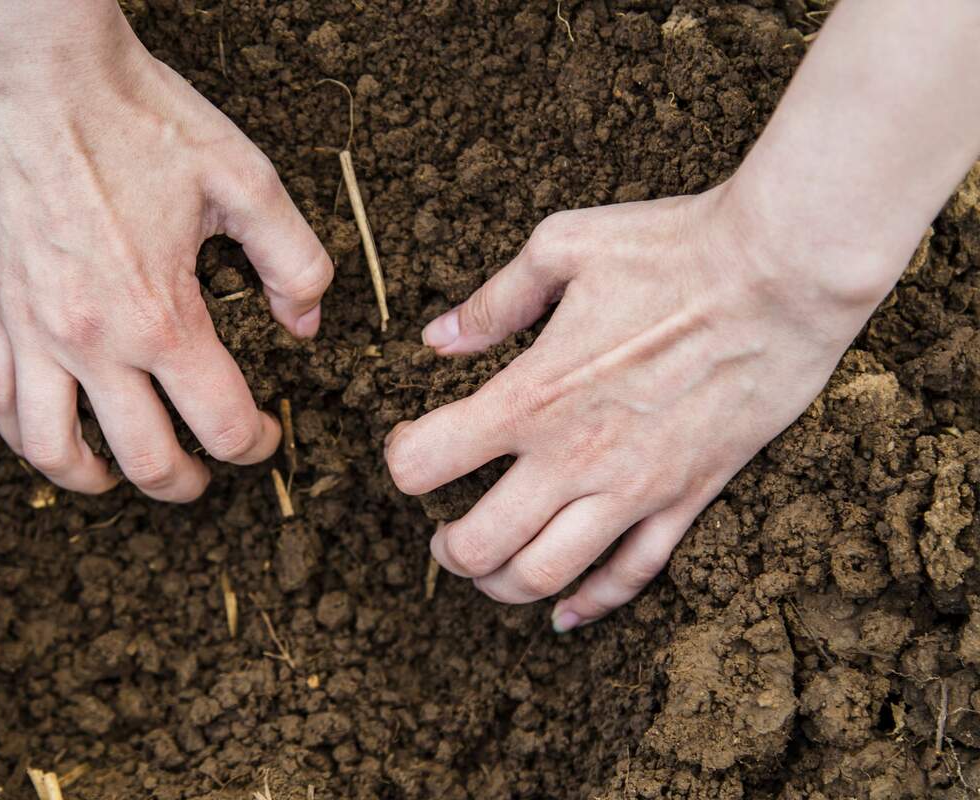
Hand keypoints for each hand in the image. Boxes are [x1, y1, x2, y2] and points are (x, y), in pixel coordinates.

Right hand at [0, 8, 331, 500]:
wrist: (45, 75)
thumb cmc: (145, 121)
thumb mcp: (248, 181)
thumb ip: (295, 261)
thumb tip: (306, 325)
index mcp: (162, 317)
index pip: (220, 423)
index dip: (256, 443)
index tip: (266, 434)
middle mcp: (93, 342)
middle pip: (146, 459)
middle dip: (189, 481)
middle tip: (209, 473)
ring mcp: (34, 332)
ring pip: (55, 451)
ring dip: (99, 481)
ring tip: (127, 478)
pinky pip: (0, 402)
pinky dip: (28, 438)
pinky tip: (56, 438)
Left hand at [384, 183, 890, 629]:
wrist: (785, 272)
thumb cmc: (674, 247)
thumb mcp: (563, 247)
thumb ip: (494, 301)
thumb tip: (437, 338)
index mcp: (531, 395)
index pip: (425, 462)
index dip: (402, 460)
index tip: (411, 448)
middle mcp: (574, 456)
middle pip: (479, 545)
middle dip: (447, 550)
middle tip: (443, 536)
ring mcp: (634, 487)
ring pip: (547, 576)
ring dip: (502, 585)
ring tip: (490, 570)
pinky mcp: (689, 498)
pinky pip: (633, 575)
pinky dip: (591, 604)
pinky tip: (565, 613)